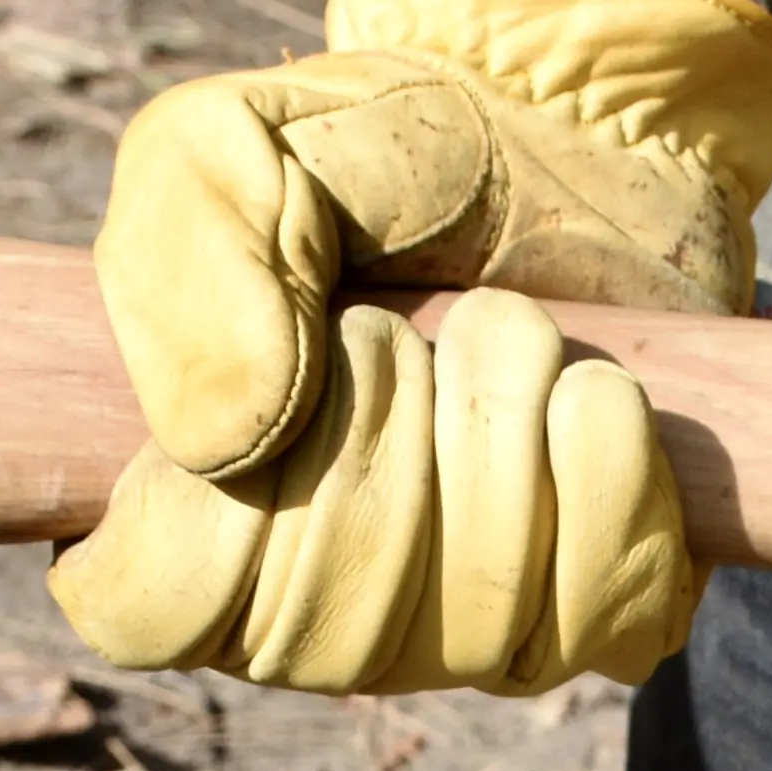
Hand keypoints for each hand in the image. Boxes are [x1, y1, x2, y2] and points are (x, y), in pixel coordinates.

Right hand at [48, 0, 771, 693]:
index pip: (158, 610)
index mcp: (169, 518)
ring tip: (504, 331)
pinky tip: (590, 394)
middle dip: (392, 418)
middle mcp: (301, 612)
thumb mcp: (228, 154)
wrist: (562, 134)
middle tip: (405, 320)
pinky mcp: (590, 615)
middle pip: (332, 622)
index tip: (290, 361)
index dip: (223, 493)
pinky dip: (613, 477)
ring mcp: (448, 636)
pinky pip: (604, 621)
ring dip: (507, 427)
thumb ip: (187, 269)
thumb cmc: (369, 159)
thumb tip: (228, 446)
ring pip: (476, 621)